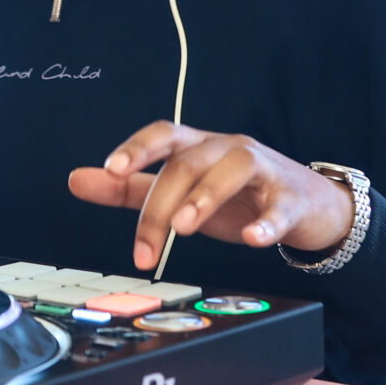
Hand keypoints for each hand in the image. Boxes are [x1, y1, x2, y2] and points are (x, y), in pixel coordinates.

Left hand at [67, 122, 354, 270]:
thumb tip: (76, 178)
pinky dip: (267, 222)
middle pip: (189, 163)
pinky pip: (280, 206)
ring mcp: (264, 170)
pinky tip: (252, 239)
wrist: (308, 207)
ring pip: (235, 168)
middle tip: (145, 250)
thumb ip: (128, 188)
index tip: (111, 168)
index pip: (164, 134)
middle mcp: (228, 149)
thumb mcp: (178, 193)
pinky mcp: (292, 199)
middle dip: (162, 205)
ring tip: (185, 228)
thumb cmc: (237, 197)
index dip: (137, 147)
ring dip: (206, 195)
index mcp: (198, 146)